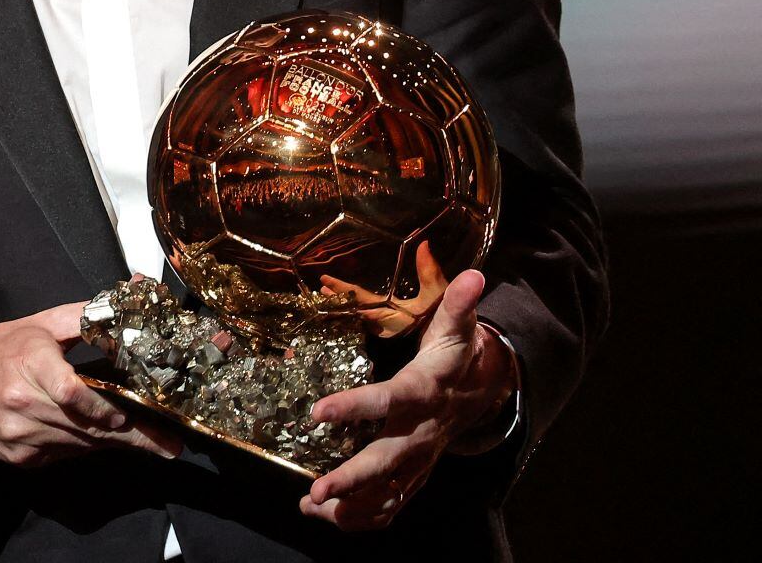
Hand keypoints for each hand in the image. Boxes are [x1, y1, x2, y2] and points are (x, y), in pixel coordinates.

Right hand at [0, 302, 183, 466]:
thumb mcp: (38, 324)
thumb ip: (83, 318)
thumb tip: (125, 303)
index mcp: (28, 363)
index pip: (70, 392)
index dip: (103, 407)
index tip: (131, 414)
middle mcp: (22, 405)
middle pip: (86, 426)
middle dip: (132, 436)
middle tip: (169, 445)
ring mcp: (20, 436)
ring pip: (80, 444)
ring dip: (114, 443)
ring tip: (151, 444)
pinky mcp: (21, 457)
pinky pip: (65, 454)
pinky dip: (87, 446)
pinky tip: (104, 439)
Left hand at [298, 269, 518, 530]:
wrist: (483, 390)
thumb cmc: (457, 354)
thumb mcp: (458, 327)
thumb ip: (459, 304)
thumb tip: (475, 276)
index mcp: (424, 393)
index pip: (388, 401)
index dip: (355, 407)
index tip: (318, 411)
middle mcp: (422, 432)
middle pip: (387, 461)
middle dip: (353, 479)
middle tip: (316, 490)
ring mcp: (420, 459)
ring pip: (388, 493)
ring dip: (351, 506)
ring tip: (310, 507)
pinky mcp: (416, 474)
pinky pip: (391, 505)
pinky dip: (362, 517)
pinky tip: (328, 517)